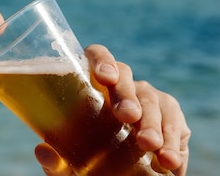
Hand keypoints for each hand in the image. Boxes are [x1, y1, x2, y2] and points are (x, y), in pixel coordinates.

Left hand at [34, 44, 190, 175]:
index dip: (102, 60)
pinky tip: (170, 160)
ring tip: (150, 146)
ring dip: (154, 123)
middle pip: (128, 77)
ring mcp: (149, 99)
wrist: (119, 174)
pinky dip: (174, 143)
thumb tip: (43, 151)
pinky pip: (176, 125)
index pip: (97, 56)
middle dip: (128, 96)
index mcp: (93, 83)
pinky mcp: (172, 120)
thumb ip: (56, 159)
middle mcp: (123, 85)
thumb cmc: (87, 159)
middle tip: (127, 116)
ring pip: (154, 100)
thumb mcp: (69, 162)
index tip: (105, 77)